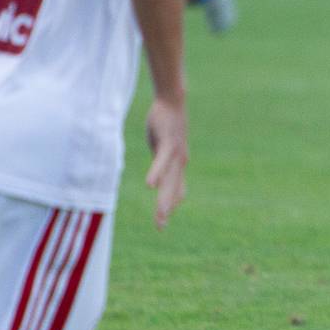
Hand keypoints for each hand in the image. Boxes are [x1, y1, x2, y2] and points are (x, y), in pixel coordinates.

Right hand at [145, 96, 187, 227]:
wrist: (173, 101)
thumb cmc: (167, 125)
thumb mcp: (165, 148)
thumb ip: (164, 163)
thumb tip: (159, 178)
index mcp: (178, 164)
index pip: (175, 190)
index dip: (170, 205)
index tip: (163, 221)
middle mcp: (180, 162)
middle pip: (172, 190)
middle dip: (166, 209)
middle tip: (160, 228)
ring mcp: (175, 154)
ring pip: (169, 180)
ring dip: (164, 198)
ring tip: (161, 215)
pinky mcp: (168, 143)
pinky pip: (161, 161)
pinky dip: (156, 173)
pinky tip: (149, 185)